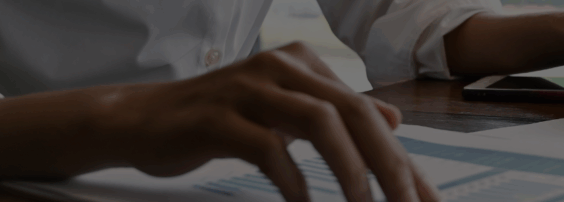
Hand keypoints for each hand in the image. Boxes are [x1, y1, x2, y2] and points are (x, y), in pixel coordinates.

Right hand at [96, 42, 436, 201]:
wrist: (140, 119)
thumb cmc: (219, 119)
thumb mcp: (286, 113)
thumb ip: (337, 113)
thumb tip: (391, 119)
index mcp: (303, 65)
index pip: (367, 112)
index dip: (402, 159)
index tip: (423, 199)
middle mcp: (281, 68)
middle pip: (353, 113)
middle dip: (389, 165)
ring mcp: (248, 88)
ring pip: (320, 122)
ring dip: (349, 171)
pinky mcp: (216, 117)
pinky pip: (268, 148)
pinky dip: (293, 182)